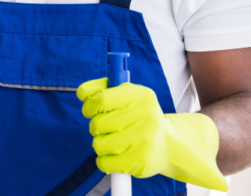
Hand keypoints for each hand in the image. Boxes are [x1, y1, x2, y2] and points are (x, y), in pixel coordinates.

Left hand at [77, 78, 228, 191]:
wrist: (168, 144)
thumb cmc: (140, 116)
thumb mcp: (127, 94)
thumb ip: (102, 88)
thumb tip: (82, 92)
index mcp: (141, 96)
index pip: (101, 100)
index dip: (89, 106)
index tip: (90, 109)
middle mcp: (146, 117)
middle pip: (97, 124)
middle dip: (96, 126)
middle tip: (107, 127)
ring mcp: (144, 141)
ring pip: (98, 144)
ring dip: (100, 143)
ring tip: (114, 140)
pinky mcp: (140, 162)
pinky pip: (104, 163)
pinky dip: (104, 160)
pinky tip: (116, 154)